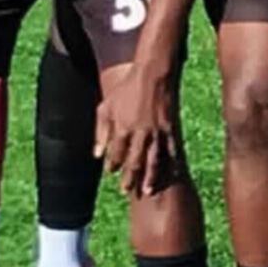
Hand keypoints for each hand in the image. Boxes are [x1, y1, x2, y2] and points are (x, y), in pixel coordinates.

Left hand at [94, 65, 179, 198]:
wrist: (152, 75)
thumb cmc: (127, 89)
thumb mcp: (106, 107)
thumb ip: (100, 131)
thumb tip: (96, 154)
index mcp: (122, 129)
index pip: (115, 155)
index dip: (112, 166)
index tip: (111, 172)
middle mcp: (139, 134)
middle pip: (134, 163)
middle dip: (130, 178)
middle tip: (127, 191)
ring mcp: (157, 132)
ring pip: (153, 161)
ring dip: (150, 177)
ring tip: (148, 191)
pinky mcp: (170, 128)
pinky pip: (170, 150)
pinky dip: (171, 163)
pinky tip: (171, 173)